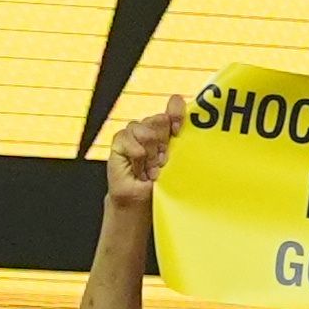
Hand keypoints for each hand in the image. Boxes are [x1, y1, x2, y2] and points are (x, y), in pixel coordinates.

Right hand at [101, 95, 186, 213]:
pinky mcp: (119, 142)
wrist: (141, 202)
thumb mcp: (178, 162)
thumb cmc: (162, 185)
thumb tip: (189, 124)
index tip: (178, 129)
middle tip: (162, 162)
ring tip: (151, 169)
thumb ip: (181, 141)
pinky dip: (136, 157)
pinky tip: (139, 169)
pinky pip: (128, 139)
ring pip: (143, 129)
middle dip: (162, 143)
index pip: (174, 107)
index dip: (176, 112)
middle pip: (159, 119)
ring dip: (149, 154)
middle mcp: (152, 129)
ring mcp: (134, 134)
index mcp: (170, 130)